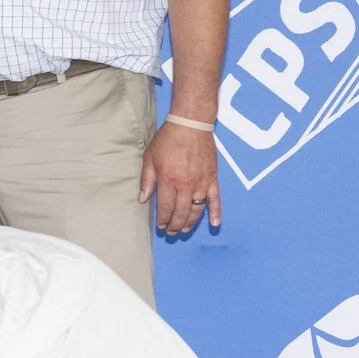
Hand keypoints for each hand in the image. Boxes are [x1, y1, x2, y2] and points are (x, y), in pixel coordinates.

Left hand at [140, 119, 221, 234]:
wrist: (191, 125)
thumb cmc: (168, 140)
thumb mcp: (150, 158)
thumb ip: (147, 181)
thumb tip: (142, 200)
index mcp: (168, 180)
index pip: (165, 207)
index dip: (162, 219)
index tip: (160, 227)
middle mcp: (186, 185)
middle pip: (180, 212)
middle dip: (174, 225)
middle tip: (170, 232)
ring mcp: (201, 183)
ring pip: (196, 210)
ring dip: (190, 223)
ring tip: (183, 230)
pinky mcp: (212, 179)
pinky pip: (216, 200)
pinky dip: (216, 212)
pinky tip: (214, 224)